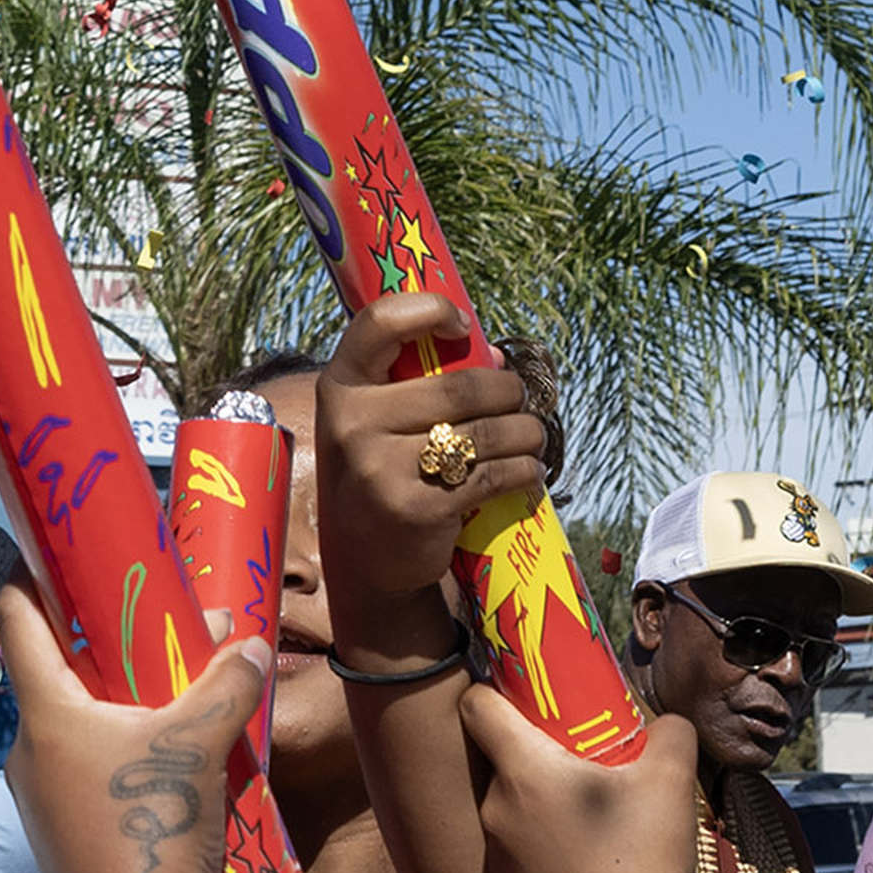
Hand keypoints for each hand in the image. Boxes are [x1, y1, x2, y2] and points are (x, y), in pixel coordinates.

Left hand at [0, 604, 270, 872]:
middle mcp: (30, 752)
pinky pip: (89, 772)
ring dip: (123, 702)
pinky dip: (124, 750)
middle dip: (106, 643)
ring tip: (180, 686)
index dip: (32, 578)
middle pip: (58, 675)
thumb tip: (250, 645)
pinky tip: (173, 758)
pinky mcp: (66, 839)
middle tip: (152, 617)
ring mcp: (43, 802)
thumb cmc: (152, 829)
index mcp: (44, 714)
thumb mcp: (199, 745)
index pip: (18, 621)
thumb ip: (226, 685)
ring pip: (78, 728)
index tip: (56, 550)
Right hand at [313, 293, 543, 645]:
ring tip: (533, 436)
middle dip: (507, 392)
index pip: (380, 322)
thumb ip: (416, 383)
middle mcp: (353, 423)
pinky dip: (524, 469)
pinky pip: (493, 473)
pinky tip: (529, 469)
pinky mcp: (417, 507)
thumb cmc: (380, 472)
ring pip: (485, 431)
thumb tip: (495, 355)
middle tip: (520, 401)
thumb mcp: (375, 421)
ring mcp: (381, 468)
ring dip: (526, 432)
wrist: (366, 562)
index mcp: (340, 386)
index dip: (429, 310)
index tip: (463, 326)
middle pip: (458, 386)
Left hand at [450, 673, 712, 872]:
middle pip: (499, 754)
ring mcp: (496, 854)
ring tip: (591, 807)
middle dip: (534, 744)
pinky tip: (585, 853)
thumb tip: (662, 725)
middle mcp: (495, 808)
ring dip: (540, 795)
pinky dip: (541, 838)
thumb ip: (670, 730)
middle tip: (581, 751)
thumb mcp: (673, 778)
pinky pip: (516, 844)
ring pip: (509, 801)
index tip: (531, 691)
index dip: (497, 687)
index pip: (477, 705)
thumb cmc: (645, 858)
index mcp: (523, 770)